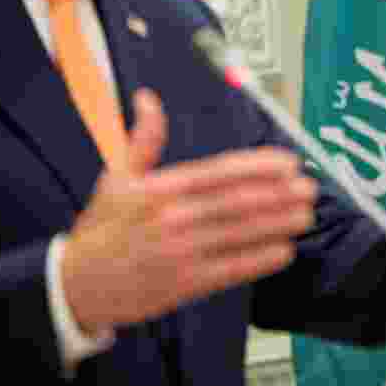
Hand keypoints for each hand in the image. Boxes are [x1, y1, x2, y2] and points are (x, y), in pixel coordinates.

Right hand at [61, 89, 316, 334]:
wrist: (76, 285)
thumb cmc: (102, 228)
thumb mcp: (116, 178)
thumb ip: (143, 140)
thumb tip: (148, 100)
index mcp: (161, 189)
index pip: (221, 172)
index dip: (260, 166)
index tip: (289, 162)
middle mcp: (173, 218)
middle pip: (239, 202)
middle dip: (280, 194)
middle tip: (309, 187)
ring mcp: (181, 253)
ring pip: (241, 234)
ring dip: (278, 223)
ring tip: (306, 214)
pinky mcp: (185, 284)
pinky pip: (231, 270)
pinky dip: (260, 260)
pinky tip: (283, 250)